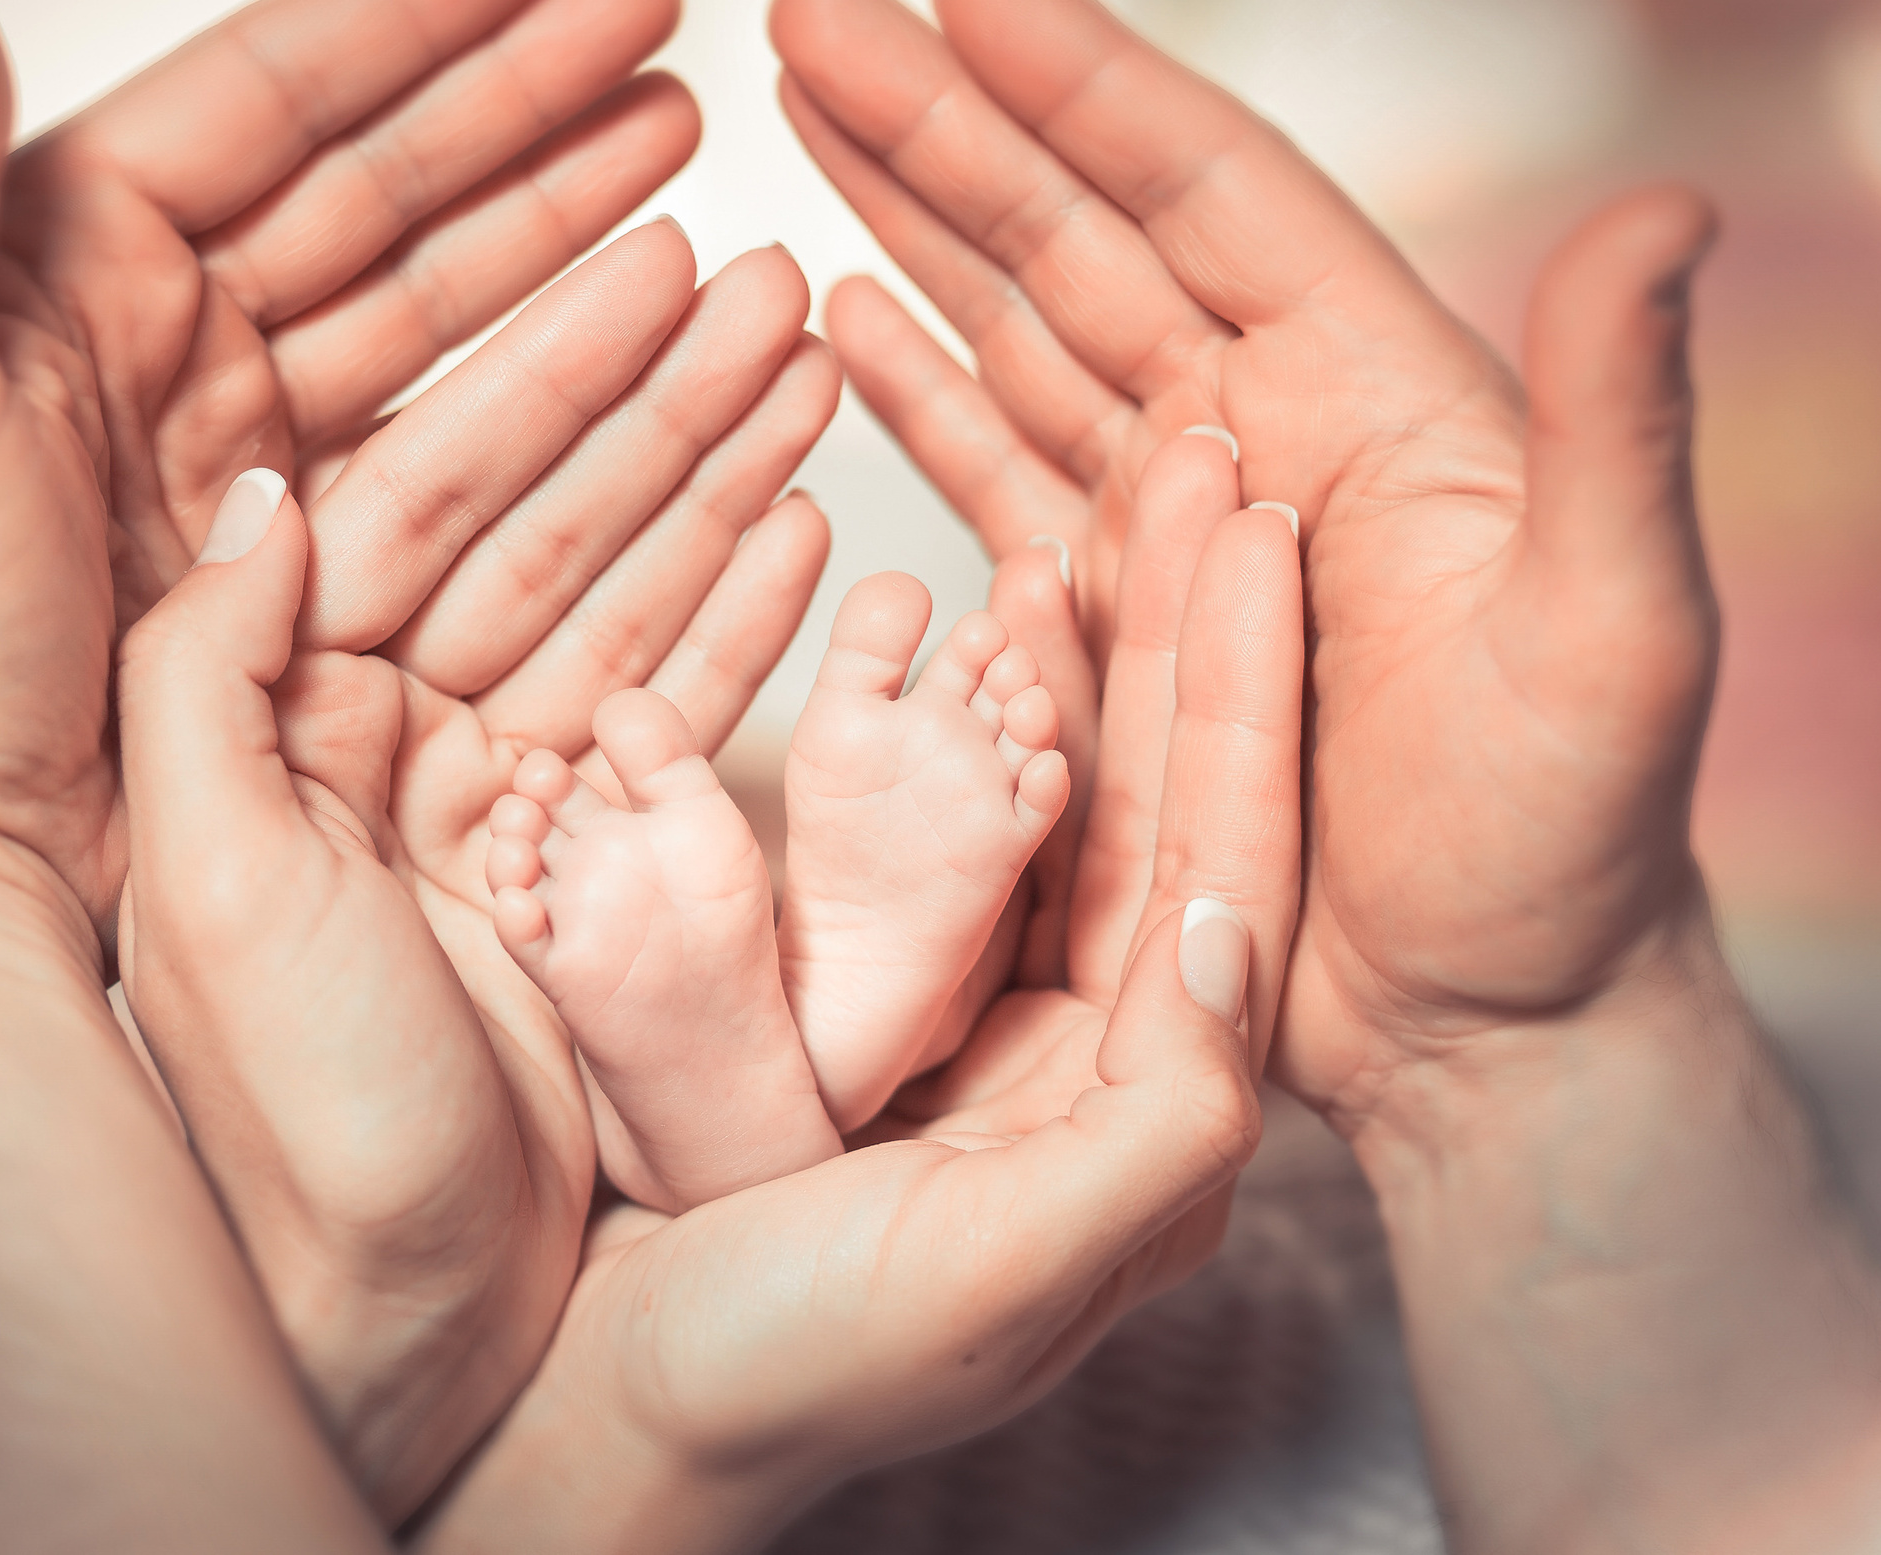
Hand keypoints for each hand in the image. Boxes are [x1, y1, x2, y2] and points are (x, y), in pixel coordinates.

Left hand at [0, 0, 699, 934]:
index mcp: (78, 275)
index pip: (269, 105)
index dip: (404, 16)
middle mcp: (179, 351)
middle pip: (385, 189)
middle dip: (524, 97)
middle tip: (651, 16)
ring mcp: (261, 461)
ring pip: (444, 309)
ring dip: (566, 223)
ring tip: (680, 146)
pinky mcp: (321, 567)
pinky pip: (469, 449)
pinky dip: (564, 387)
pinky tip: (643, 329)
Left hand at [117, 249, 838, 1519]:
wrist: (326, 1361)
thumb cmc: (220, 1138)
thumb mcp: (187, 874)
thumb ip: (203, 654)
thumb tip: (250, 469)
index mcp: (179, 621)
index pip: (302, 321)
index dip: (414, 144)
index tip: (541, 0)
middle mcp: (299, 664)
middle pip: (455, 397)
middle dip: (577, 263)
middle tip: (699, 140)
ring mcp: (431, 747)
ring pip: (569, 524)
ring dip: (682, 413)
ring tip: (790, 310)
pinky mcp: (531, 842)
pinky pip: (634, 670)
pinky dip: (718, 581)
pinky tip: (801, 494)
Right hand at [416, 496, 1303, 1554]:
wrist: (619, 1424)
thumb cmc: (799, 1376)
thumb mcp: (998, 1272)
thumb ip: (1151, 1117)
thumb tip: (1225, 921)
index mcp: (1147, 1109)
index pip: (1225, 856)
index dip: (1248, 687)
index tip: (1261, 520)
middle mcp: (1085, 1052)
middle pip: (1150, 802)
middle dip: (1177, 630)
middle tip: (1193, 458)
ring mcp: (978, 1021)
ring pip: (1044, 798)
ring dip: (1072, 650)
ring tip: (1083, 496)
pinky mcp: (874, 1003)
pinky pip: (934, 830)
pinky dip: (949, 718)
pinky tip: (949, 623)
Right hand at [770, 0, 1720, 1123]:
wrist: (1484, 1022)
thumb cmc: (1569, 842)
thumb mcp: (1616, 630)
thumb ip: (1619, 421)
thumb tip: (1676, 210)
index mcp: (1367, 398)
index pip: (1206, 196)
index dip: (1083, 84)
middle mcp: (1256, 436)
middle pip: (1076, 239)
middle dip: (943, 124)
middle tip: (809, 10)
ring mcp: (1169, 531)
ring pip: (1017, 336)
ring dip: (909, 226)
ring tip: (800, 116)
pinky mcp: (1106, 626)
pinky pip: (994, 482)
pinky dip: (917, 395)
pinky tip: (845, 318)